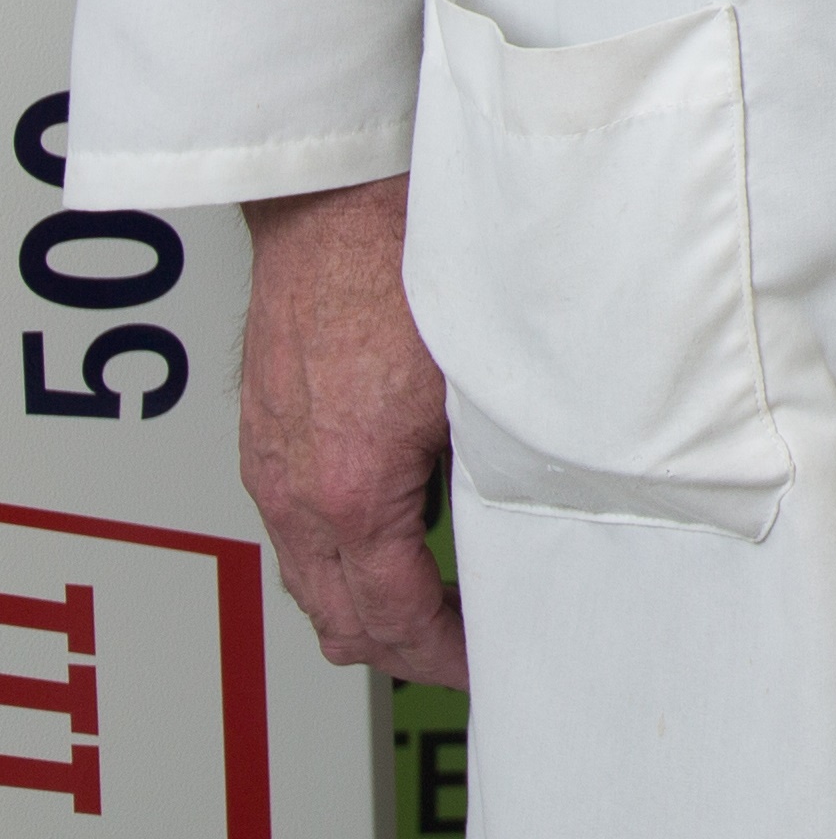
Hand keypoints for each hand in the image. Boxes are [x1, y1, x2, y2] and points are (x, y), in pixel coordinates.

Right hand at [240, 178, 466, 689]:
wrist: (335, 197)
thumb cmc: (403, 264)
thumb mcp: (479, 380)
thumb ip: (502, 459)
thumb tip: (549, 504)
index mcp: (350, 491)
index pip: (391, 620)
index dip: (444, 654)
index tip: (486, 657)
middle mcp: (295, 489)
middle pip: (337, 618)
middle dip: (402, 643)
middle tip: (467, 636)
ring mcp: (272, 463)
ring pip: (311, 575)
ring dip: (369, 596)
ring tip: (440, 586)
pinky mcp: (266, 432)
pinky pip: (296, 524)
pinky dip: (343, 547)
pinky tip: (397, 516)